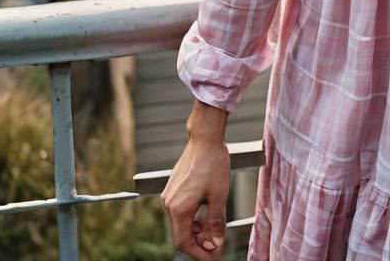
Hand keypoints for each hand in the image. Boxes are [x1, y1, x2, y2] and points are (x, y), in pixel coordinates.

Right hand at [161, 135, 231, 259]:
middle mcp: (170, 204)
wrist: (205, 139)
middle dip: (199, 243)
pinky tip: (206, 216)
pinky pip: (181, 212)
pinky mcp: (173, 189)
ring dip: (197, 231)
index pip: (184, 243)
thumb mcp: (219, 196)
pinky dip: (193, 219)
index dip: (198, 254)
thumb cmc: (212, 163)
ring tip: (214, 231)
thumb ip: (216, 222)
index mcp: (179, 208)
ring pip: (182, 223)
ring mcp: (170, 196)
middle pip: (182, 234)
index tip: (211, 258)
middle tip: (216, 246)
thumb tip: (216, 241)